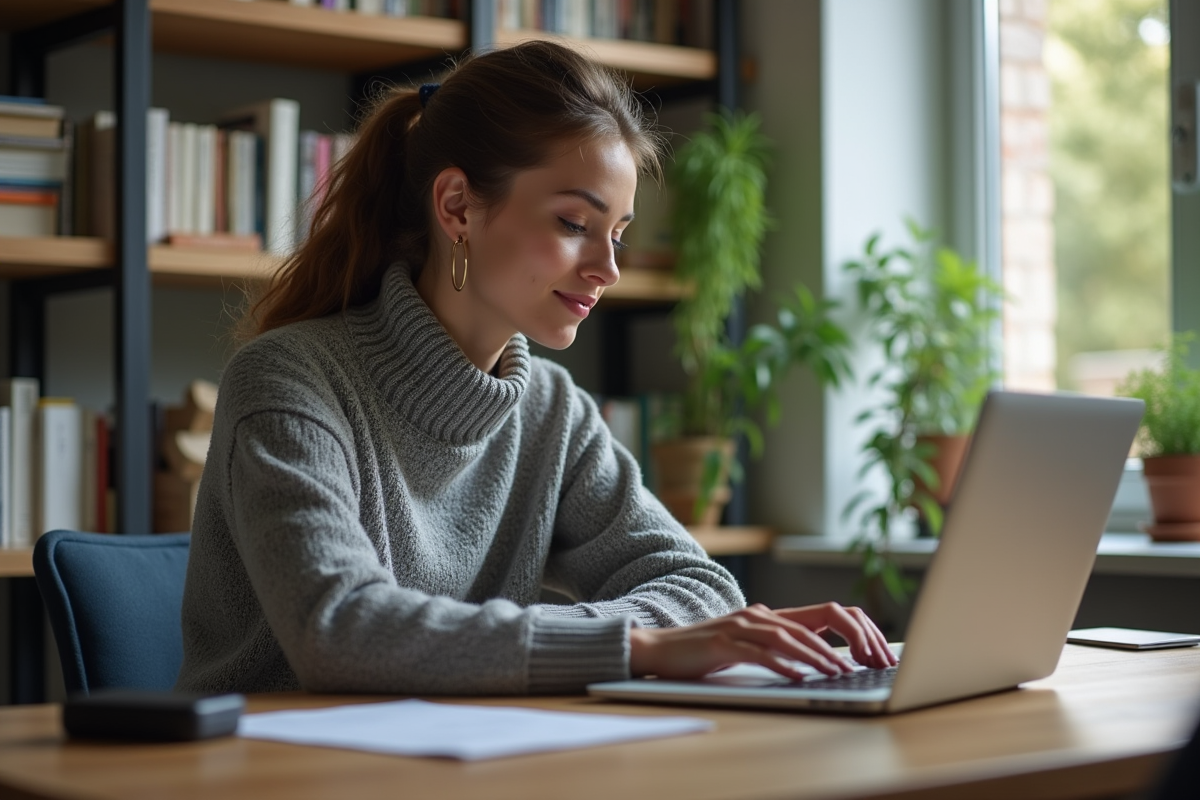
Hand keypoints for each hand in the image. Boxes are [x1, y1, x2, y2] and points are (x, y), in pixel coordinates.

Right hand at [628, 602, 896, 680]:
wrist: (659, 648)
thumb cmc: (704, 652)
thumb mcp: (747, 645)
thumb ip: (776, 645)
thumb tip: (814, 657)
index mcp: (767, 616)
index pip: (820, 615)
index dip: (849, 630)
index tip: (869, 653)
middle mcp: (757, 615)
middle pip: (809, 626)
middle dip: (841, 645)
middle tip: (864, 665)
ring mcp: (738, 626)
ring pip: (787, 638)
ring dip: (816, 656)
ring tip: (838, 671)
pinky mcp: (722, 643)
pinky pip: (757, 653)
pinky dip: (781, 665)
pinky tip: (797, 677)